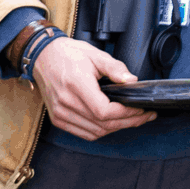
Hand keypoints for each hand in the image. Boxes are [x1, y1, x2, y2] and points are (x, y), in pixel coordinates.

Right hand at [31, 38, 155, 139]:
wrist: (44, 57)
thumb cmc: (69, 54)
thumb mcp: (96, 55)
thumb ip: (116, 68)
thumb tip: (132, 81)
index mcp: (77, 85)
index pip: (104, 111)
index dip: (126, 113)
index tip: (142, 109)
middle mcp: (66, 103)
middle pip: (102, 124)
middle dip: (129, 122)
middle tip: (145, 116)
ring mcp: (60, 113)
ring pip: (94, 132)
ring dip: (116, 128)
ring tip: (133, 120)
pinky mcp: (58, 119)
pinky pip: (83, 133)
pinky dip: (101, 131)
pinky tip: (113, 123)